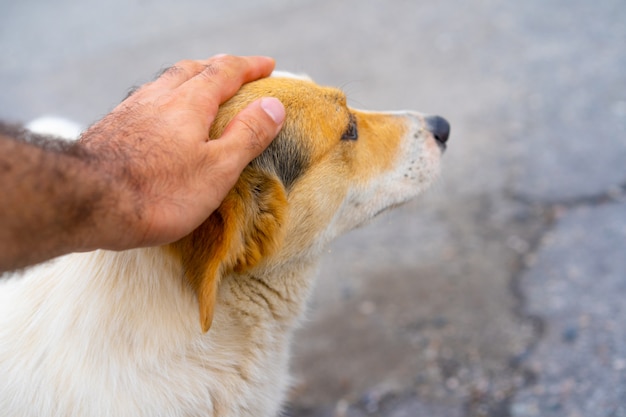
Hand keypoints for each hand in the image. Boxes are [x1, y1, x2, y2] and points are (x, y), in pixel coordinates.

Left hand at [81, 54, 284, 249]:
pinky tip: (159, 114)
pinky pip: (144, 100)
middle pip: (191, 69)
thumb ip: (248, 134)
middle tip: (234, 71)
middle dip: (217, 66)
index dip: (249, 67)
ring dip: (187, 78)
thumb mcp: (218, 168)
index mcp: (189, 103)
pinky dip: (163, 98)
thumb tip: (274, 105)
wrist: (87, 201)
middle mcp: (158, 97)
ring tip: (198, 86)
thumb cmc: (160, 191)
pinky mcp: (111, 128)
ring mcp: (131, 110)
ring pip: (164, 82)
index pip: (225, 72)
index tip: (268, 65)